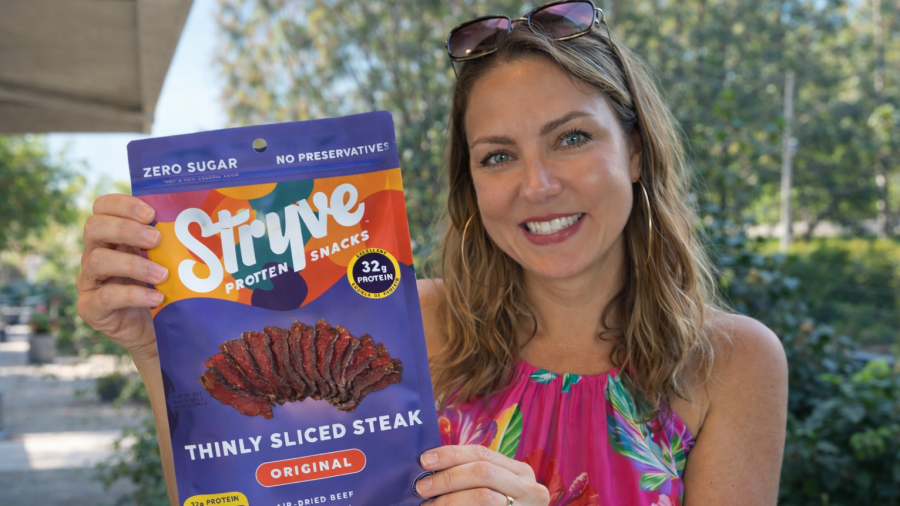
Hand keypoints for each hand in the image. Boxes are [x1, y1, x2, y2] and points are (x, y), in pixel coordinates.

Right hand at [77, 194, 166, 361]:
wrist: (160, 330)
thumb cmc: (166, 287)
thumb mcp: (167, 260)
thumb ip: (170, 241)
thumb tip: (199, 221)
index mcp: (113, 236)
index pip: (103, 208)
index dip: (123, 205)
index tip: (151, 214)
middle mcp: (96, 253)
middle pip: (94, 228)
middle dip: (126, 229)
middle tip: (156, 239)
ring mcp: (90, 281)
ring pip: (97, 261)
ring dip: (133, 264)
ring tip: (163, 274)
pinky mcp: (91, 308)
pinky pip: (106, 296)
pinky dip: (134, 295)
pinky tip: (157, 296)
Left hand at [416, 445, 549, 505]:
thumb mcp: (496, 489)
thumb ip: (472, 476)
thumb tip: (431, 466)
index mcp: (520, 472)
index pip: (482, 453)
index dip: (451, 454)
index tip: (425, 460)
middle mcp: (529, 489)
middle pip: (483, 472)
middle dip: (447, 477)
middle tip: (421, 487)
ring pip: (482, 496)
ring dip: (449, 500)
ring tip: (428, 505)